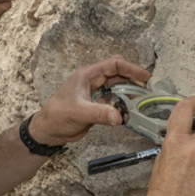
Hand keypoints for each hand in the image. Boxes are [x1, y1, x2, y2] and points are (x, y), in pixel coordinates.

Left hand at [29, 55, 151, 145]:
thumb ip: (100, 113)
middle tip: (146, 88)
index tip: (145, 76)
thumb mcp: (79, 113)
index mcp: (88, 75)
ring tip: (140, 100)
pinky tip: (128, 111)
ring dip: (129, 92)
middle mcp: (93, 81)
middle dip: (133, 79)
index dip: (131, 69)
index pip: (114, 65)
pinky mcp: (97, 104)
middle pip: (119, 74)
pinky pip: (115, 100)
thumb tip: (119, 116)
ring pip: (118, 87)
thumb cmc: (56, 115)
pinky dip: (123, 104)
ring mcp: (96, 92)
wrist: (48, 130)